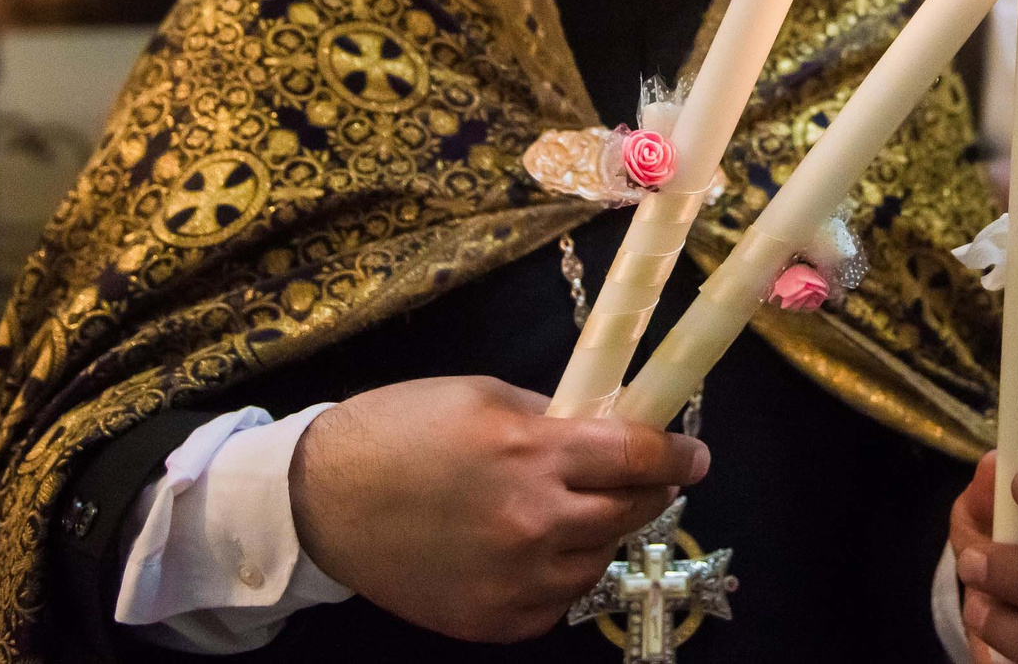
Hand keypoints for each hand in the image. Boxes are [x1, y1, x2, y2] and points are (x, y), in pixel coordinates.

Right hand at [286, 375, 706, 643]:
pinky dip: (559, 575)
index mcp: (533, 451)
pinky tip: (537, 550)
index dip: (676, 456)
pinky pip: (556, 602)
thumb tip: (607, 428)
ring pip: (597, 561)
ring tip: (576, 512)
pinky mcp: (493, 622)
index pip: (637, 457)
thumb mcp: (483, 396)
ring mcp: (514, 579)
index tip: (695, 457)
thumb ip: (552, 416)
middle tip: (648, 480)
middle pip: (628, 513)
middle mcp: (533, 521)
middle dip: (648, 492)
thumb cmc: (399, 430)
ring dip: (601, 535)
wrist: (322, 499)